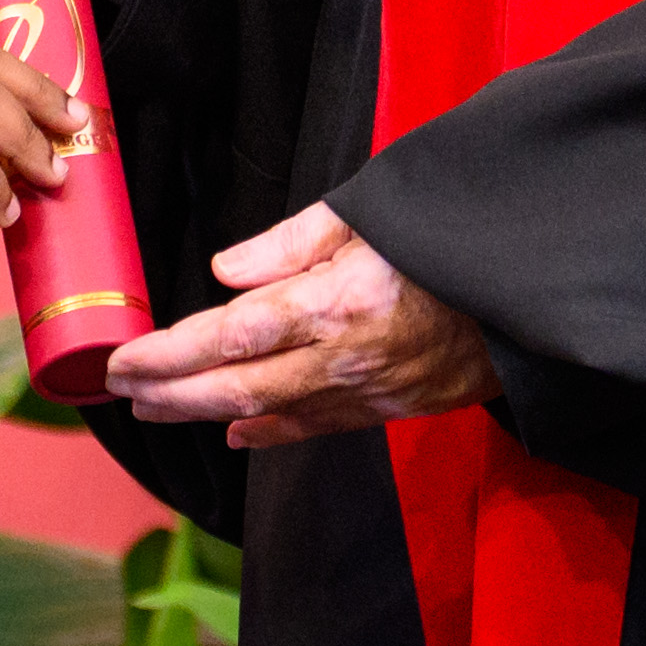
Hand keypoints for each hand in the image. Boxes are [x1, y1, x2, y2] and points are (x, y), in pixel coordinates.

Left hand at [103, 204, 494, 446]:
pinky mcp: (390, 408)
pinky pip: (316, 427)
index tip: (123, 360)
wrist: (527, 291)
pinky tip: (234, 431)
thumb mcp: (366, 214)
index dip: (169, 356)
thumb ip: (288, 245)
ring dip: (202, 414)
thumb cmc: (445, 237)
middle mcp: (343, 359)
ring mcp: (367, 392)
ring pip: (267, 413)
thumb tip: (224, 272)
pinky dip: (268, 432)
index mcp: (334, 303)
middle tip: (118, 391)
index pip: (229, 337)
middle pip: (235, 387)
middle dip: (168, 393)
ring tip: (153, 408)